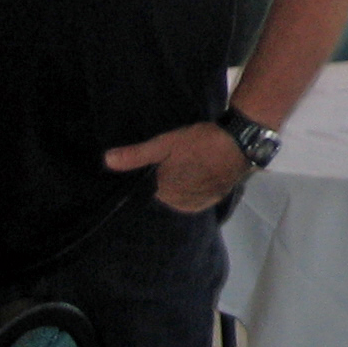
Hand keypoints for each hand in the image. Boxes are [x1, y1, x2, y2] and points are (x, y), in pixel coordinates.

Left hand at [105, 122, 251, 213]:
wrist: (241, 142)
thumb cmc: (200, 142)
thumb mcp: (165, 144)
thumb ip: (136, 155)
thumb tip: (107, 161)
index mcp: (167, 194)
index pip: (151, 190)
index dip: (153, 175)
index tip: (159, 163)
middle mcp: (183, 204)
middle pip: (168, 193)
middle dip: (169, 180)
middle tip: (176, 159)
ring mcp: (202, 202)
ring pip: (184, 195)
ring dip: (184, 183)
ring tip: (189, 164)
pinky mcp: (217, 197)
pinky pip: (199, 195)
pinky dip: (198, 186)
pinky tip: (201, 172)